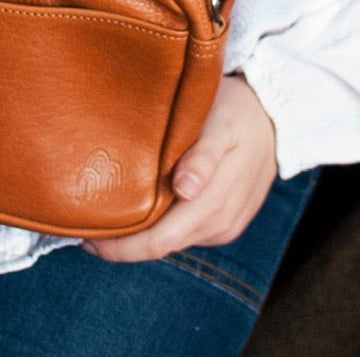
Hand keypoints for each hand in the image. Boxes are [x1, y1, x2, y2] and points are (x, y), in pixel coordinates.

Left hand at [82, 74, 277, 262]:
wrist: (275, 118)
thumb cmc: (238, 112)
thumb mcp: (220, 121)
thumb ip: (203, 155)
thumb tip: (185, 188)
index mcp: (215, 202)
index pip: (160, 241)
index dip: (122, 247)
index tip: (86, 236)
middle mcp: (220, 223)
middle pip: (162, 246)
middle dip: (123, 244)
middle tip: (85, 226)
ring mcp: (225, 226)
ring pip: (173, 241)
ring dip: (142, 234)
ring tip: (108, 213)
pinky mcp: (225, 224)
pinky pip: (187, 232)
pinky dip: (162, 224)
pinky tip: (142, 206)